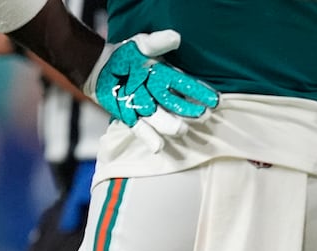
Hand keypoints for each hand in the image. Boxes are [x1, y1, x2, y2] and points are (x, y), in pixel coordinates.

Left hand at [83, 32, 218, 151]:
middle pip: (178, 107)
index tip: (216, 100)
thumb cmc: (125, 55)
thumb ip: (158, 42)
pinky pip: (141, 130)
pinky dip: (149, 138)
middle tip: (203, 115)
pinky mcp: (130, 117)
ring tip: (181, 129)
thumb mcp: (141, 45)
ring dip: (171, 125)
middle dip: (191, 112)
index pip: (187, 86)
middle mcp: (160, 97)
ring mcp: (146, 108)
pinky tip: (158, 147)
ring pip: (161, 119)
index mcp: (166, 79)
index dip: (201, 93)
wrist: (100, 67)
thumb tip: (176, 37)